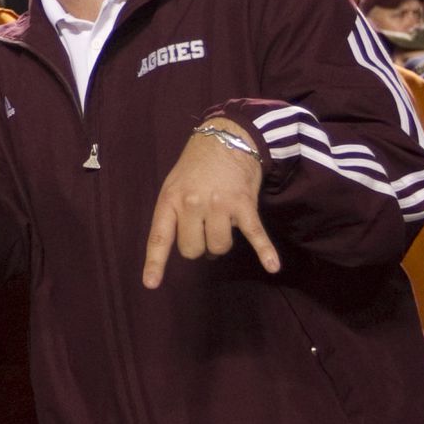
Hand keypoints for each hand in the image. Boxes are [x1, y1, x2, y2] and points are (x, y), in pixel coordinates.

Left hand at [142, 118, 278, 289]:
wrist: (227, 139)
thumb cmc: (196, 167)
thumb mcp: (174, 185)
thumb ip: (174, 214)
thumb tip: (188, 247)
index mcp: (171, 200)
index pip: (160, 236)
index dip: (155, 263)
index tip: (151, 284)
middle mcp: (193, 204)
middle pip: (192, 250)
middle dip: (198, 247)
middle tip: (203, 231)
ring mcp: (219, 205)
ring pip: (218, 248)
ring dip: (220, 243)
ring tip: (220, 225)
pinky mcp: (244, 206)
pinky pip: (254, 235)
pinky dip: (265, 251)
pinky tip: (273, 265)